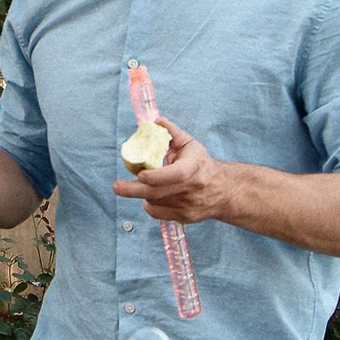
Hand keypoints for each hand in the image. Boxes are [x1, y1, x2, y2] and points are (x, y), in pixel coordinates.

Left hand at [111, 119, 230, 226]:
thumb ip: (172, 132)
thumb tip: (156, 122)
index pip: (176, 174)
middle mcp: (192, 189)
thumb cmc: (202, 164)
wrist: (223, 191)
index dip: (157, 176)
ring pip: (155, 201)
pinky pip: (158, 212)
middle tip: (116, 187)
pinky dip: (150, 204)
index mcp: (195, 168)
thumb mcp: (190, 145)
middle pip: (159, 193)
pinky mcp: (184, 218)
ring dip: (144, 193)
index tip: (140, 174)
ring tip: (145, 183)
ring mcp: (188, 206)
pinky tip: (152, 196)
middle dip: (134, 190)